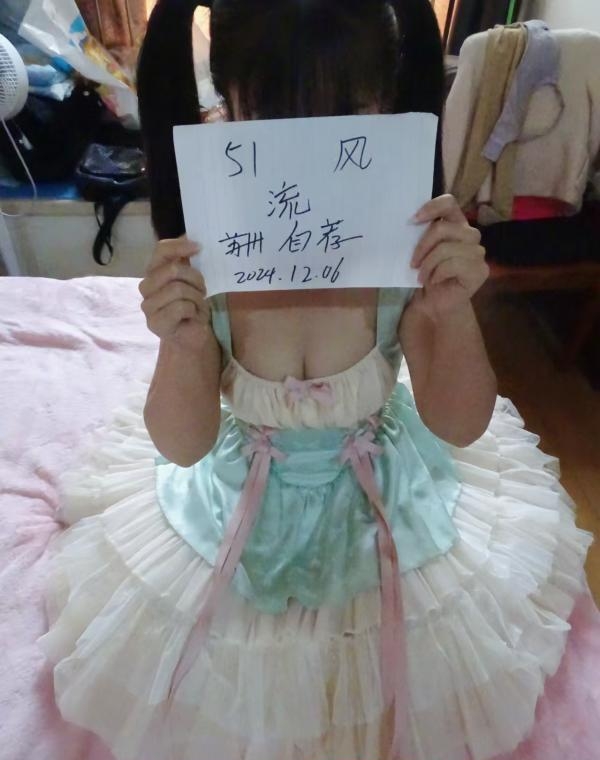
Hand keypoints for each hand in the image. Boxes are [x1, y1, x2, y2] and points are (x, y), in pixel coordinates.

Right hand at [138, 237, 210, 347]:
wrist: (193, 335)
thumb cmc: (192, 305)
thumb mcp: (193, 278)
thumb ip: (188, 258)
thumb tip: (190, 236)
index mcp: (154, 271)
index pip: (161, 250)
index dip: (180, 246)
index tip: (199, 248)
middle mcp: (146, 286)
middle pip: (172, 269)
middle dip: (195, 278)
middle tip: (203, 290)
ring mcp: (148, 306)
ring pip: (178, 289)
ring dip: (196, 297)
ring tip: (198, 305)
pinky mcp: (155, 323)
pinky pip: (181, 307)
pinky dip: (194, 310)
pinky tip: (193, 316)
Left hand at [409, 194, 488, 322]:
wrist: (436, 303)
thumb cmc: (428, 274)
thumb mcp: (421, 251)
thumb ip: (421, 234)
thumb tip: (408, 222)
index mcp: (456, 224)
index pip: (449, 202)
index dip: (431, 207)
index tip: (412, 221)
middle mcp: (470, 235)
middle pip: (442, 228)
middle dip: (422, 247)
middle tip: (413, 263)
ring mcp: (478, 252)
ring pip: (446, 248)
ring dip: (428, 265)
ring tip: (422, 276)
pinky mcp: (480, 270)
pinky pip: (453, 265)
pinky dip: (437, 274)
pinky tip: (435, 281)